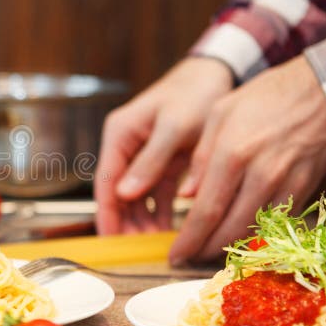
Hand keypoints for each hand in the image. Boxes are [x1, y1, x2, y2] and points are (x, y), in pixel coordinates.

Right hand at [95, 57, 233, 233]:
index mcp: (120, 136)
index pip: (106, 183)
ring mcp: (146, 156)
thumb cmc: (193, 94)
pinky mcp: (165, 162)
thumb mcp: (173, 127)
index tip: (111, 242)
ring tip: (159, 245)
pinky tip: (173, 231)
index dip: (107, 214)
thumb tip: (124, 195)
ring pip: (139, 198)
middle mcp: (128, 148)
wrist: (219, 73)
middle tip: (141, 251)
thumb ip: (150, 161)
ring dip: (146, 221)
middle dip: (128, 224)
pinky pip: (159, 194)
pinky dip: (164, 212)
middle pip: (120, 195)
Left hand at [171, 55, 325, 263]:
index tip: (174, 254)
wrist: (323, 92)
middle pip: (228, 229)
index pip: (205, 211)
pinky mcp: (303, 190)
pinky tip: (237, 237)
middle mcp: (259, 175)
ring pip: (253, 232)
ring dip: (228, 249)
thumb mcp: (220, 113)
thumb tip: (186, 195)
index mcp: (231, 154)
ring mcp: (284, 185)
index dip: (188, 240)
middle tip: (187, 259)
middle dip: (204, 251)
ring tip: (207, 252)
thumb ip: (200, 155)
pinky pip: (274, 223)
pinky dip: (254, 236)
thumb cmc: (265, 97)